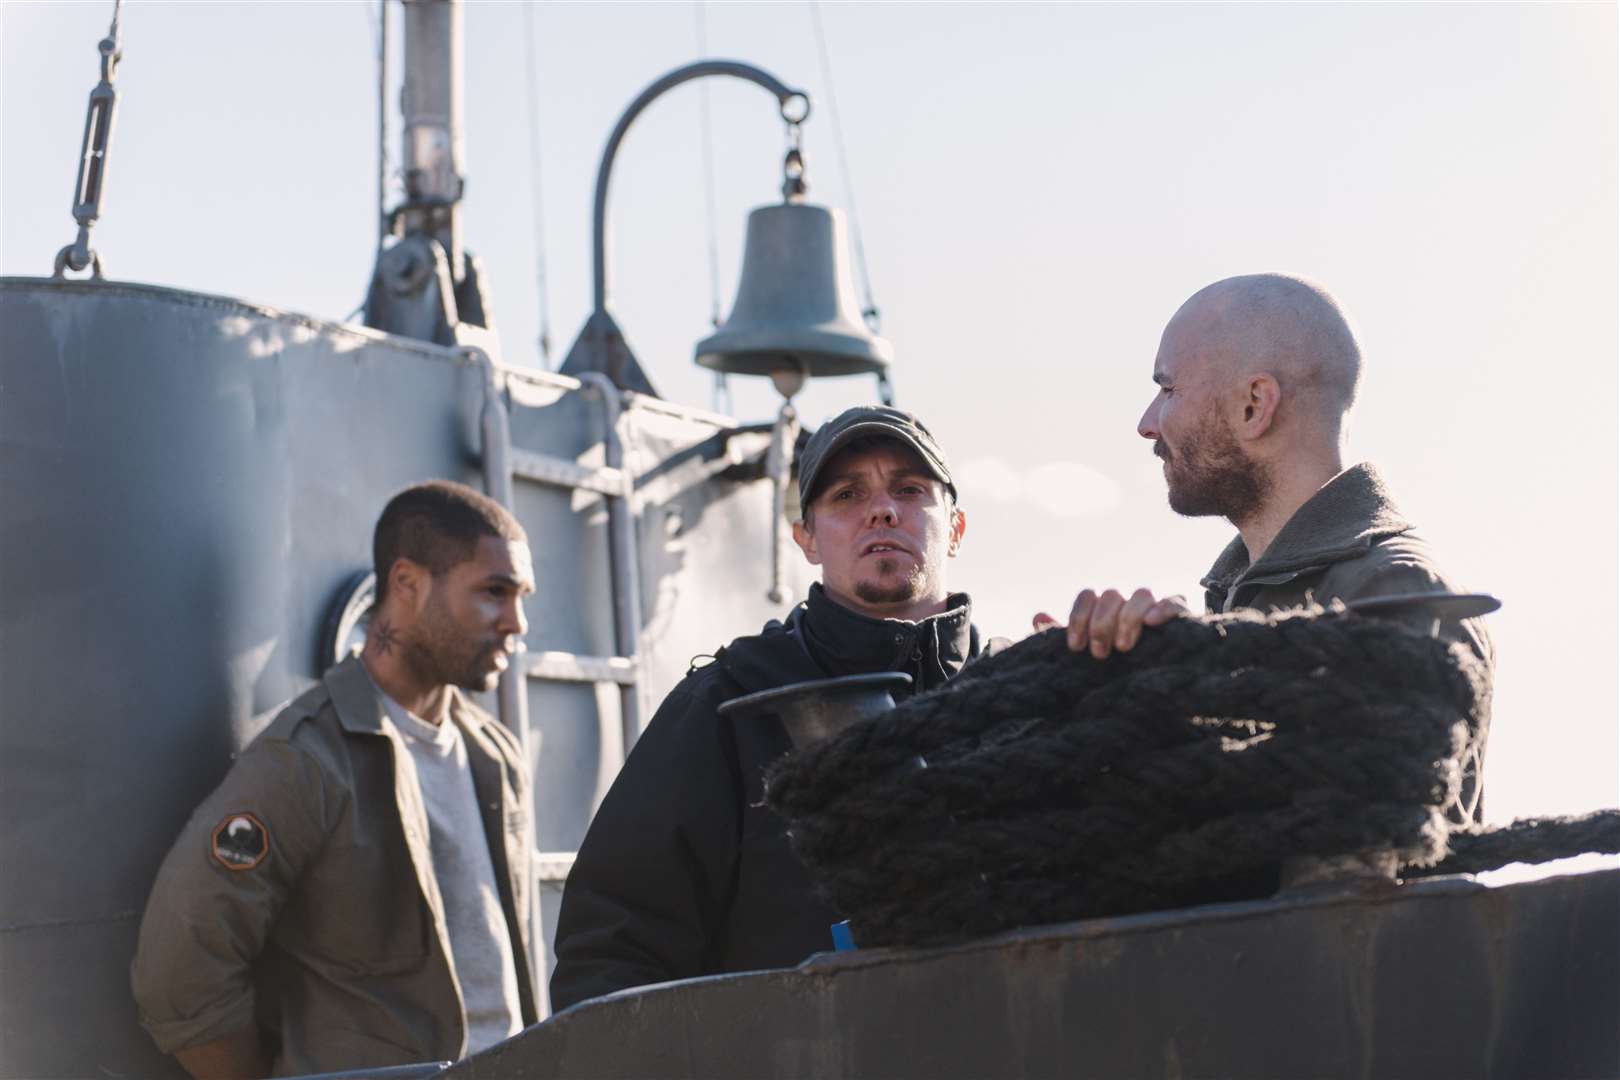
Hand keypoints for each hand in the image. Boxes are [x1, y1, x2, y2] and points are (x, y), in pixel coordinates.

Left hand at [1033, 588, 1189, 658]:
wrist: (1154, 688)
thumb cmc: (1112, 670)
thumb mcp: (1086, 656)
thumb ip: (1060, 638)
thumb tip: (1038, 616)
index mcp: (1104, 608)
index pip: (1088, 595)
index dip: (1078, 618)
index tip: (1075, 648)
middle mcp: (1127, 603)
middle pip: (1111, 596)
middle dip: (1101, 624)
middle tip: (1100, 654)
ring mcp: (1154, 608)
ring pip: (1141, 594)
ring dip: (1128, 618)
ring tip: (1123, 647)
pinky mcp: (1179, 618)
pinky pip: (1174, 601)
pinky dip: (1163, 609)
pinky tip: (1153, 624)